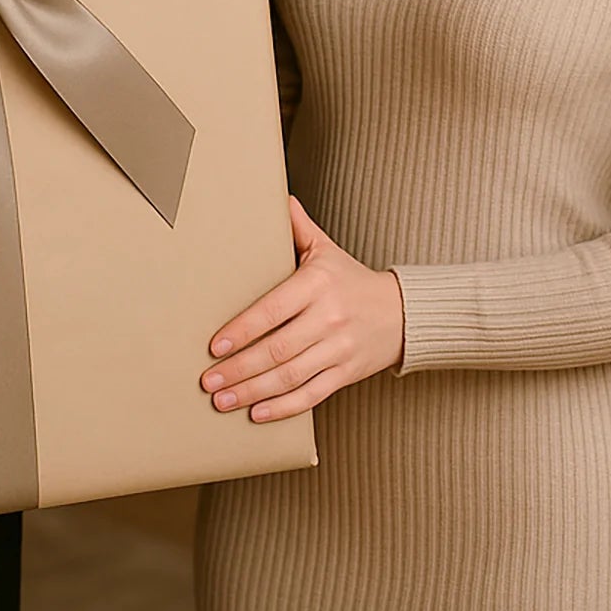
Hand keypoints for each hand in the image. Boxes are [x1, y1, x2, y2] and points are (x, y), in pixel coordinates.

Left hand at [201, 196, 403, 421]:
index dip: (242, 329)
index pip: (273, 310)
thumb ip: (298, 226)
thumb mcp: (326, 249)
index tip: (215, 345)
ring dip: (252, 391)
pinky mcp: (346, 374)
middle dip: (238, 368)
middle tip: (208, 380)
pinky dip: (283, 407)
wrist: (403, 313)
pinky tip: (256, 413)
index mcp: (317, 284)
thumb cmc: (353, 280)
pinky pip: (311, 395)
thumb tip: (278, 197)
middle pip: (277, 349)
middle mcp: (328, 318)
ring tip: (222, 399)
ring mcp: (338, 349)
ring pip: (290, 375)